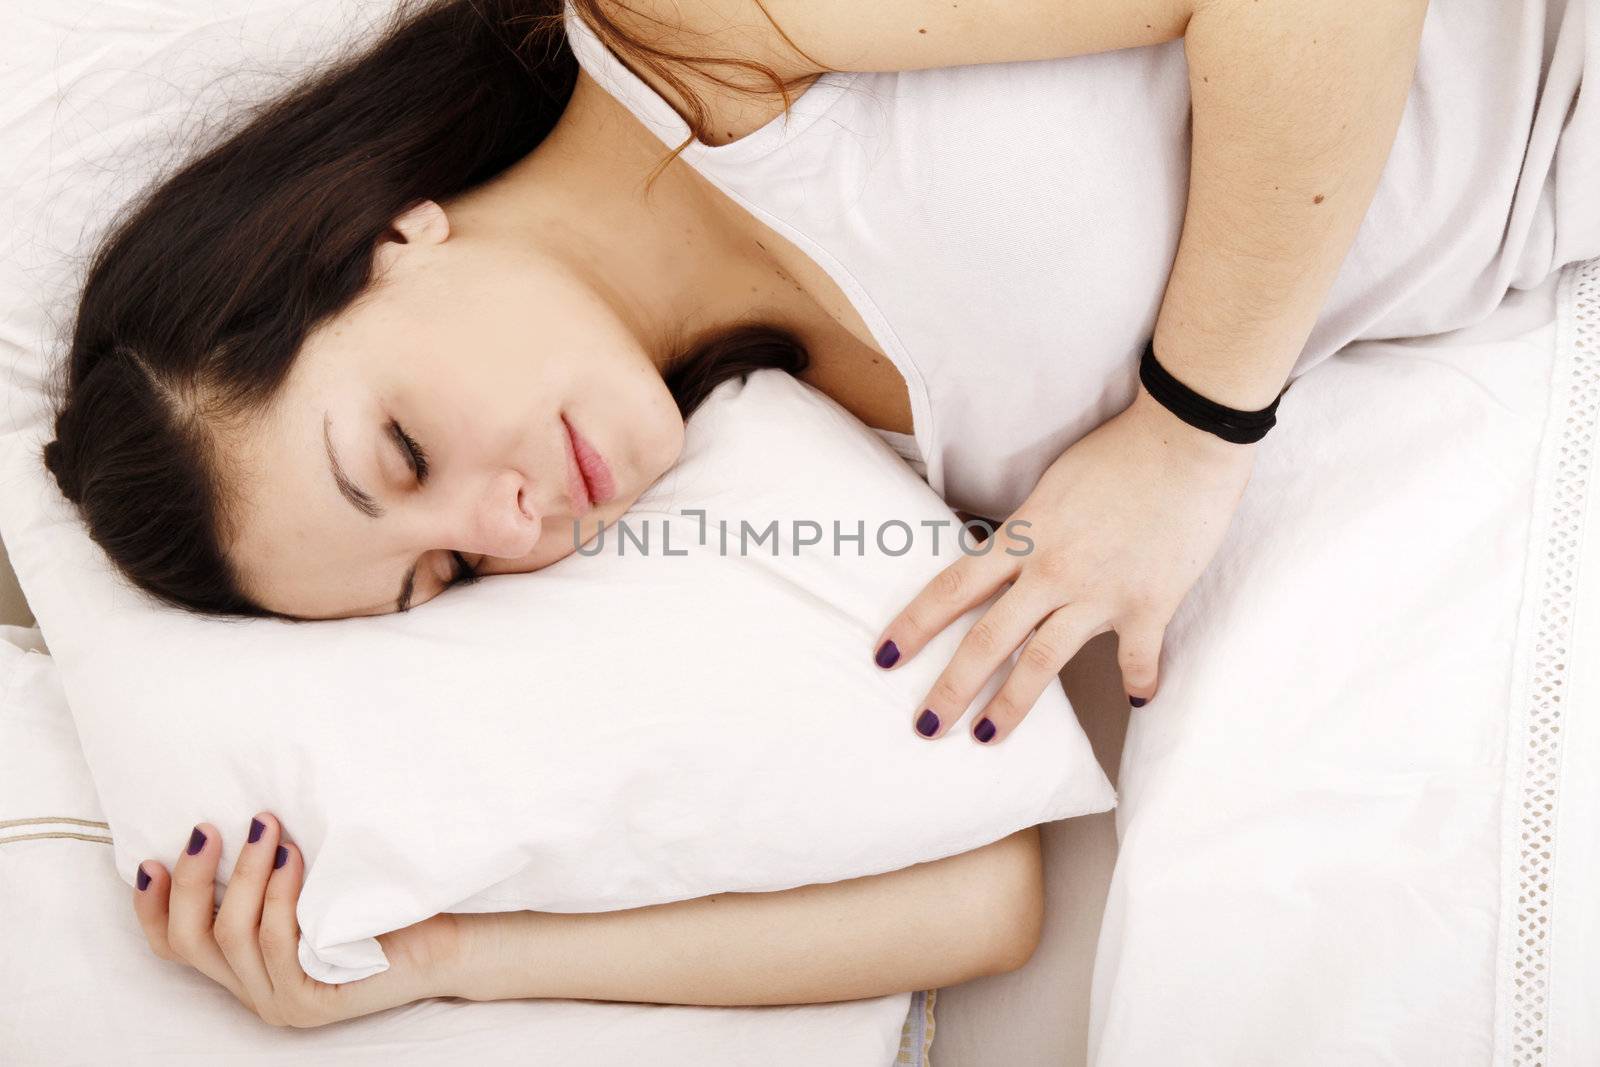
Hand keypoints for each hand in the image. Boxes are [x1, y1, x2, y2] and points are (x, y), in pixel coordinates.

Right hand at [132, 812, 462, 1027]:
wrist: (447, 937)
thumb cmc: (378, 902)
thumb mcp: (311, 884)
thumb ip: (269, 874)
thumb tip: (233, 814)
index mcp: (247, 966)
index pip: (176, 946)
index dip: (152, 906)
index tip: (151, 859)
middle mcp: (256, 989)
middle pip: (190, 940)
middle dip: (192, 880)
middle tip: (209, 829)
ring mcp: (282, 1000)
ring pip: (233, 934)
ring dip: (246, 873)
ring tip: (267, 827)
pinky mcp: (312, 1000)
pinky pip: (277, 941)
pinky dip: (280, 894)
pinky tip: (293, 859)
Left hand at [873, 387, 1255, 743]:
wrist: (1184, 438)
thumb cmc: (1118, 451)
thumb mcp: (1052, 488)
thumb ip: (1028, 529)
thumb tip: (1008, 551)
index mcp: (1022, 538)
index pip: (952, 588)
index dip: (914, 625)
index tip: (885, 657)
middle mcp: (1051, 572)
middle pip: (988, 640)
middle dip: (951, 688)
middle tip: (925, 726)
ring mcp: (1098, 593)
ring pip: (1043, 662)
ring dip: (1012, 706)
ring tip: (986, 738)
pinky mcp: (1148, 604)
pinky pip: (1136, 658)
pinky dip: (1138, 681)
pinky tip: (1137, 700)